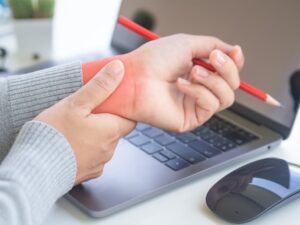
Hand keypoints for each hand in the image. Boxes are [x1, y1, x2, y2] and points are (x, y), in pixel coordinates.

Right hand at [35, 60, 135, 183]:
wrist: (34, 170)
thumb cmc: (54, 136)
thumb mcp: (76, 104)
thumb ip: (99, 86)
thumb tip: (118, 69)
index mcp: (111, 131)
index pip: (130, 119)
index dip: (121, 110)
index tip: (110, 104)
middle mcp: (109, 149)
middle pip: (115, 131)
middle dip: (105, 122)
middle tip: (87, 113)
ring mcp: (98, 164)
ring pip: (102, 144)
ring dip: (93, 136)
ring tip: (74, 129)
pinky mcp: (86, 173)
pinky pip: (91, 158)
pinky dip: (84, 151)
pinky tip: (69, 145)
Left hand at [96, 34, 243, 131]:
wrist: (135, 77)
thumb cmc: (154, 60)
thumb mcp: (187, 44)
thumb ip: (213, 46)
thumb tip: (235, 51)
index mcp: (199, 72)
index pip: (228, 72)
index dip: (235, 63)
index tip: (234, 52)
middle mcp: (199, 89)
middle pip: (233, 85)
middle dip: (227, 69)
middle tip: (213, 58)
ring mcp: (195, 105)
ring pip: (227, 97)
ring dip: (213, 80)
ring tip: (192, 72)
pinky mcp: (190, 119)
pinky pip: (210, 106)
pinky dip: (199, 92)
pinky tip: (181, 85)